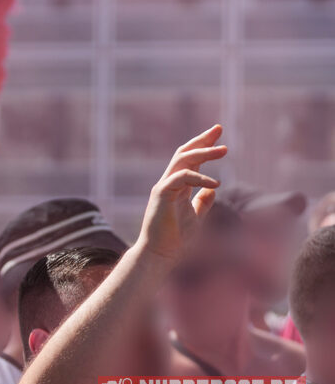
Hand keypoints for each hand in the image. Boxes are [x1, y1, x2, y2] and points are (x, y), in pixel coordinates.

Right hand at [137, 125, 227, 262]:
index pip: (190, 159)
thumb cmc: (175, 239)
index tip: (218, 135)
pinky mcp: (162, 194)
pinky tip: (215, 184)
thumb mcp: (196, 217)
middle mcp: (168, 182)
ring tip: (223, 150)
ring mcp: (163, 187)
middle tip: (219, 129)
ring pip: (182, 160)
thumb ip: (202, 202)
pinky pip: (181, 178)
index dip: (203, 146)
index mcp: (177, 186)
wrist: (160, 254)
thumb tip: (212, 189)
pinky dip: (199, 177)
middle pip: (184, 153)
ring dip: (203, 153)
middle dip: (202, 140)